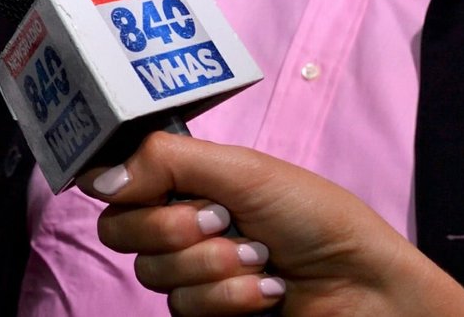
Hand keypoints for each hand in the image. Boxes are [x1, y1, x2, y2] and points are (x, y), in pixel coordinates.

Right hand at [77, 131, 463, 316]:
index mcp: (183, 182)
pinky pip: (182, 310)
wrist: (365, 288)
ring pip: (153, 275)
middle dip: (176, 229)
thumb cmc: (315, 217)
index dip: (126, 188)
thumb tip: (98, 178)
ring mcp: (191, 274)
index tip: (163, 188)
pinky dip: (229, 299)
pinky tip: (266, 291)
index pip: (114, 184)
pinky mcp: (206, 315)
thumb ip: (165, 161)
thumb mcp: (242, 169)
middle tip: (224, 222)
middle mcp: (178, 226)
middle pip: (120, 231)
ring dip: (213, 267)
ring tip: (260, 259)